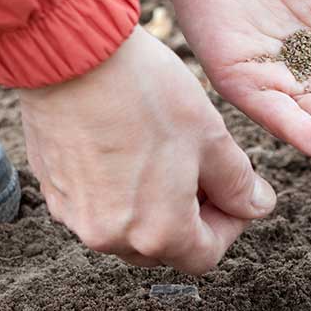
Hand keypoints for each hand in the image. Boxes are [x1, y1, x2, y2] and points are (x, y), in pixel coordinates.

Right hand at [18, 26, 275, 274]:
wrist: (72, 54)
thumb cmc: (146, 94)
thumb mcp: (211, 138)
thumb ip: (239, 185)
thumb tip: (256, 207)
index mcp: (157, 233)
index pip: (206, 256)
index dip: (229, 226)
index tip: (236, 194)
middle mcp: (111, 237)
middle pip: (165, 248)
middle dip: (191, 218)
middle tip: (203, 173)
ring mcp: (76, 217)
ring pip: (128, 228)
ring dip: (154, 206)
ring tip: (164, 158)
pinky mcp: (54, 191)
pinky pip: (96, 206)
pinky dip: (118, 192)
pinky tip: (127, 148)